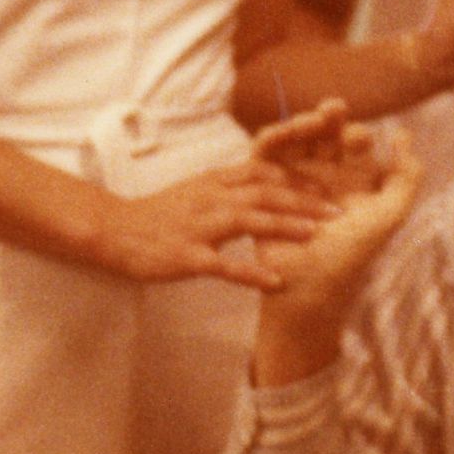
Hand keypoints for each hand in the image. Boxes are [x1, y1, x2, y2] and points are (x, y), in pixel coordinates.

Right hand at [90, 156, 338, 291]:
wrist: (114, 230)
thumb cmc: (160, 212)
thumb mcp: (198, 188)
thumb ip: (231, 183)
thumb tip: (268, 179)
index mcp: (216, 181)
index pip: (266, 171)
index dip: (300, 178)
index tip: (330, 186)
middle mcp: (212, 198)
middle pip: (266, 192)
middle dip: (305, 200)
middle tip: (339, 210)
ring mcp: (199, 227)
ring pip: (249, 220)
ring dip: (286, 226)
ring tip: (317, 235)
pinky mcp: (187, 256)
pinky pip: (224, 265)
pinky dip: (251, 273)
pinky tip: (276, 282)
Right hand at [253, 124, 423, 384]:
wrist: (311, 288)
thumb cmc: (352, 254)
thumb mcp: (389, 213)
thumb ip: (406, 176)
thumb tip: (403, 135)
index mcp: (352, 180)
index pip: (352, 143)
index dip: (355, 134)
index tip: (358, 138)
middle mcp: (322, 177)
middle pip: (321, 136)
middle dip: (327, 119)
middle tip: (333, 109)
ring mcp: (292, 181)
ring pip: (294, 141)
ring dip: (300, 126)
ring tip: (309, 120)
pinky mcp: (264, 190)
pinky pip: (262, 159)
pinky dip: (270, 142)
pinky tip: (281, 133)